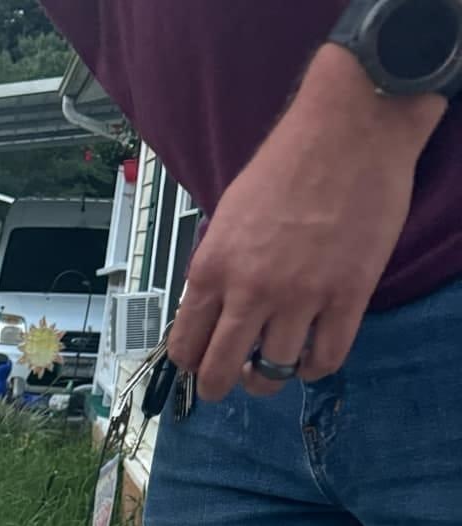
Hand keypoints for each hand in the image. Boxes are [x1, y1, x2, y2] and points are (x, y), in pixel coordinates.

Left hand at [168, 46, 440, 402]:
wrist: (351, 127)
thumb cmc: (287, 162)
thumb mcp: (227, 216)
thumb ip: (217, 267)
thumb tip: (210, 308)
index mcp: (212, 269)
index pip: (185, 346)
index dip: (190, 362)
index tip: (198, 362)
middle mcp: (250, 291)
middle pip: (220, 372)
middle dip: (217, 386)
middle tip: (227, 382)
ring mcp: (301, 296)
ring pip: (272, 374)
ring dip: (268, 380)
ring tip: (272, 367)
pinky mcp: (348, 294)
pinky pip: (325, 358)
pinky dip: (313, 369)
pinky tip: (308, 358)